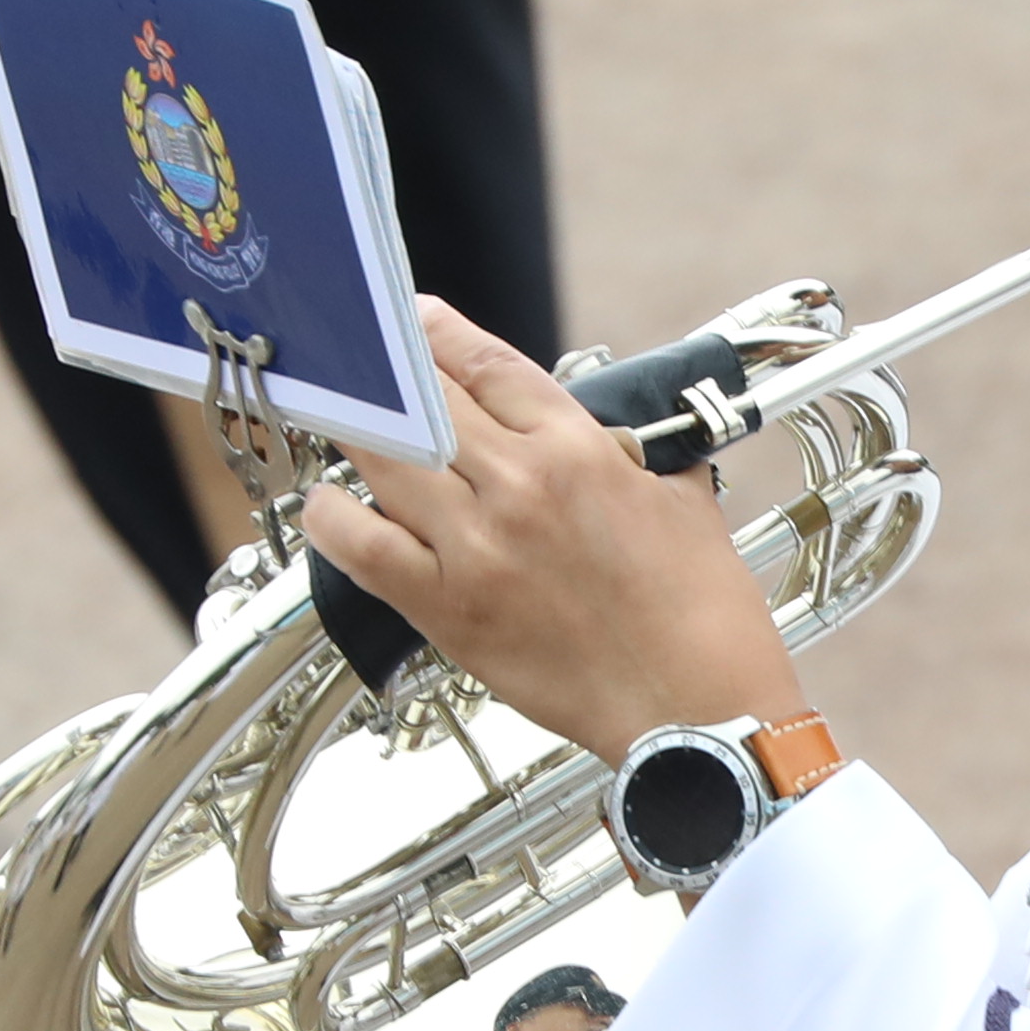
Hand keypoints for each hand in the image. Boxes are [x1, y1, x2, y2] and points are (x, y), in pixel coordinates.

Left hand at [300, 300, 813, 774]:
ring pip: (383, 460)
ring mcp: (477, 548)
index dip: (439, 334)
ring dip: (355, 436)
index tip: (416, 322)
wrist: (699, 708)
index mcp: (580, 450)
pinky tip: (329, 506)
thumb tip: (606, 437)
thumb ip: (632, 456)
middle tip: (367, 368)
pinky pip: (362, 549)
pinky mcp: (448, 610)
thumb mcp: (683, 501)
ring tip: (344, 426)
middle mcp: (520, 487)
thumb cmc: (700, 617)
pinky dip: (333, 520)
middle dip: (388, 376)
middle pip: (423, 400)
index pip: (487, 364)